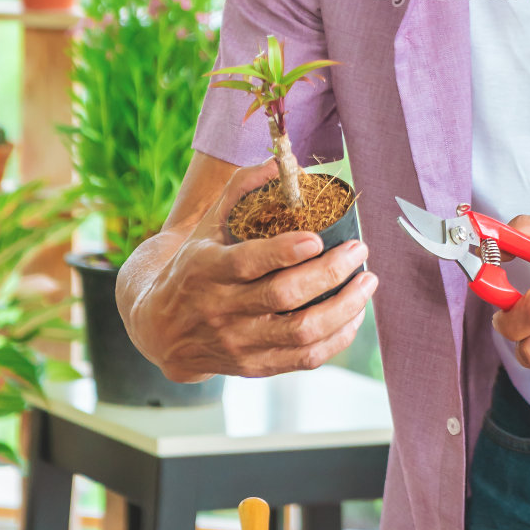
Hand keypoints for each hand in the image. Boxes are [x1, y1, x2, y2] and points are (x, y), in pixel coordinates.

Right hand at [128, 159, 376, 381]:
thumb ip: (240, 190)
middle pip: (283, 296)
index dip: (284, 252)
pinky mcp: (254, 366)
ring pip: (300, 332)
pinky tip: (353, 314)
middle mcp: (221, 309)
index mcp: (206, 269)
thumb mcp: (206, 225)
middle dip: (330, 272)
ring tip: (367, 282)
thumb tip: (280, 163)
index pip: (247, 262)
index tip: (318, 239)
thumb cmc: (193, 267)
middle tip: (359, 250)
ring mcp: (238, 342)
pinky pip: (304, 359)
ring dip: (343, 307)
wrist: (161, 330)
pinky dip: (337, 337)